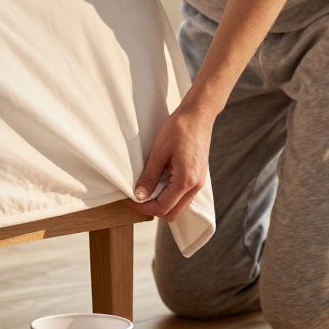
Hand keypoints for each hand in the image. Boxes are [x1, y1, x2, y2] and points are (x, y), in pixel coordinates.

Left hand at [131, 103, 213, 221]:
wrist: (198, 114)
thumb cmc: (180, 128)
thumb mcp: (159, 152)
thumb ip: (149, 177)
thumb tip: (140, 195)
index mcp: (186, 181)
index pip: (162, 207)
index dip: (143, 207)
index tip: (129, 199)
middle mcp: (195, 186)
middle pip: (172, 213)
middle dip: (152, 209)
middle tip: (136, 198)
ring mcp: (199, 182)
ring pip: (178, 206)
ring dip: (162, 202)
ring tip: (146, 190)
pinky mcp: (198, 176)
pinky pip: (183, 196)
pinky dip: (170, 195)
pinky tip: (158, 183)